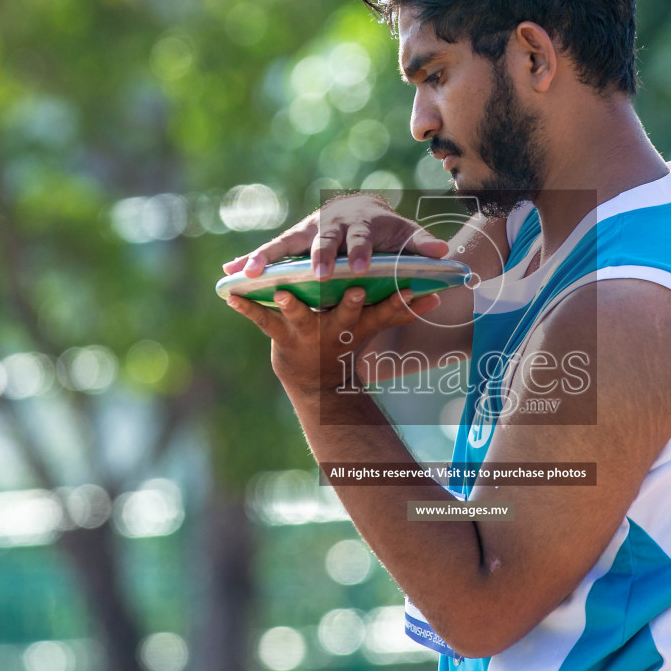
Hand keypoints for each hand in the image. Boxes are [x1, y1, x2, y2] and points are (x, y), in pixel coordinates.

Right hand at [221, 193, 449, 280]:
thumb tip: (443, 252)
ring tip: (248, 272)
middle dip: (319, 256)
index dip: (362, 252)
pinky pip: (269, 251)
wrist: (363, 208)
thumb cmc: (387, 229)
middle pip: (322, 239)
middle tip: (316, 275)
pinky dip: (250, 261)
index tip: (361, 269)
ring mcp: (307, 230)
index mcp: (360, 224)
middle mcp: (330, 224)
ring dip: (267, 256)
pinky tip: (229, 275)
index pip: (362, 238)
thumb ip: (420, 244)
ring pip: (286, 243)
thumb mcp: (406, 235)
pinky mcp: (291, 240)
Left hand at [224, 286, 441, 395]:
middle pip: (343, 314)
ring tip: (282, 290)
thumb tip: (438, 296)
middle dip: (347, 303)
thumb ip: (405, 309)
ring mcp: (306, 332)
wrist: (316, 382)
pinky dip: (246, 308)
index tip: (411, 288)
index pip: (384, 311)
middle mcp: (333, 328)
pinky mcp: (279, 335)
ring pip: (299, 315)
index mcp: (358, 322)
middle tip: (352, 289)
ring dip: (290, 304)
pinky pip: (261, 320)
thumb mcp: (376, 326)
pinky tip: (231, 295)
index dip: (399, 301)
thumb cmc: (347, 341)